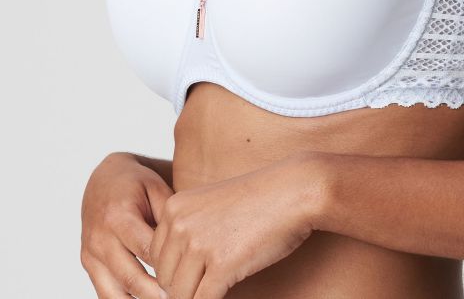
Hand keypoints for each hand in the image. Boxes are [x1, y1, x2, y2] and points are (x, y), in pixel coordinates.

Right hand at [81, 152, 173, 298]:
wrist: (104, 179)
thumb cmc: (137, 183)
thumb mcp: (157, 189)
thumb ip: (169, 217)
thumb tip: (185, 248)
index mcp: (119, 216)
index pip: (147, 250)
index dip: (169, 267)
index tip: (190, 277)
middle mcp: (100, 238)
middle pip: (131, 276)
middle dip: (156, 294)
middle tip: (182, 298)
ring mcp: (91, 254)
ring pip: (114, 292)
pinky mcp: (88, 264)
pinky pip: (104, 293)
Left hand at [150, 152, 324, 298]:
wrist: (293, 190)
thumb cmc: (259, 199)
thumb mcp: (210, 206)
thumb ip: (187, 231)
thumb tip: (170, 275)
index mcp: (174, 207)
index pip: (155, 257)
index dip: (174, 272)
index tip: (195, 274)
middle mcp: (180, 224)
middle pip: (164, 279)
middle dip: (183, 288)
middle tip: (207, 284)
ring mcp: (199, 245)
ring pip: (179, 295)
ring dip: (197, 297)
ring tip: (217, 288)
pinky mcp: (221, 265)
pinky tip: (225, 296)